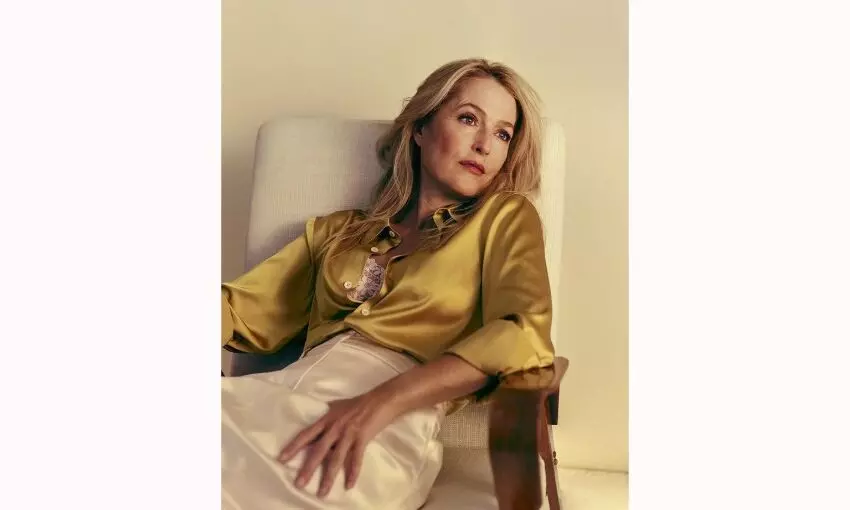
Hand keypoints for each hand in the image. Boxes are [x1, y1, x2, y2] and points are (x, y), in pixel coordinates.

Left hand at [277, 390, 399, 497]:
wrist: (381, 400)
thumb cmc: (359, 403)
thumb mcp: (337, 406)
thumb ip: (326, 416)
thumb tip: (315, 420)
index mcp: (327, 419)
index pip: (306, 434)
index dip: (294, 446)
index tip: (281, 459)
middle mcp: (335, 427)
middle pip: (319, 450)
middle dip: (308, 468)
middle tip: (299, 484)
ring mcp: (349, 433)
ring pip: (336, 458)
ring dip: (329, 477)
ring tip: (322, 492)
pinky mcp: (362, 438)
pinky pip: (356, 459)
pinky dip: (353, 473)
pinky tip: (349, 485)